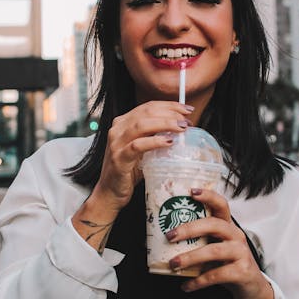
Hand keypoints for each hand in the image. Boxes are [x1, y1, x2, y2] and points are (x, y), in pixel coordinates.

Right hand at [72, 101, 192, 253]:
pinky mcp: (119, 158)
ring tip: (182, 128)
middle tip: (187, 120)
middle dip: (170, 113)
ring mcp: (116, 143)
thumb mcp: (144, 150)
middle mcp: (117, 129)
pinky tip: (169, 142)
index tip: (187, 110)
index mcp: (123, 123)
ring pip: (142, 125)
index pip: (148, 107)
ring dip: (165, 124)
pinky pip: (138, 145)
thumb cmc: (129, 171)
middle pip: (146, 112)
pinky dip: (155, 142)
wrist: (111, 193)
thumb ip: (156, 137)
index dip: (169, 105)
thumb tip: (182, 129)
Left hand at [166, 188, 275, 298]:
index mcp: (228, 227)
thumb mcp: (213, 249)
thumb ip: (195, 243)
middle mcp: (236, 236)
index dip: (208, 196)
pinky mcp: (242, 272)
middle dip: (190, 228)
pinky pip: (217, 275)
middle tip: (169, 236)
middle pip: (214, 225)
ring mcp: (241, 253)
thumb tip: (155, 243)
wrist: (251, 288)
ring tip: (173, 264)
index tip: (191, 191)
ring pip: (214, 251)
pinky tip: (186, 286)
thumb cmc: (227, 264)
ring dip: (191, 257)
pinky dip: (198, 281)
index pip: (221, 205)